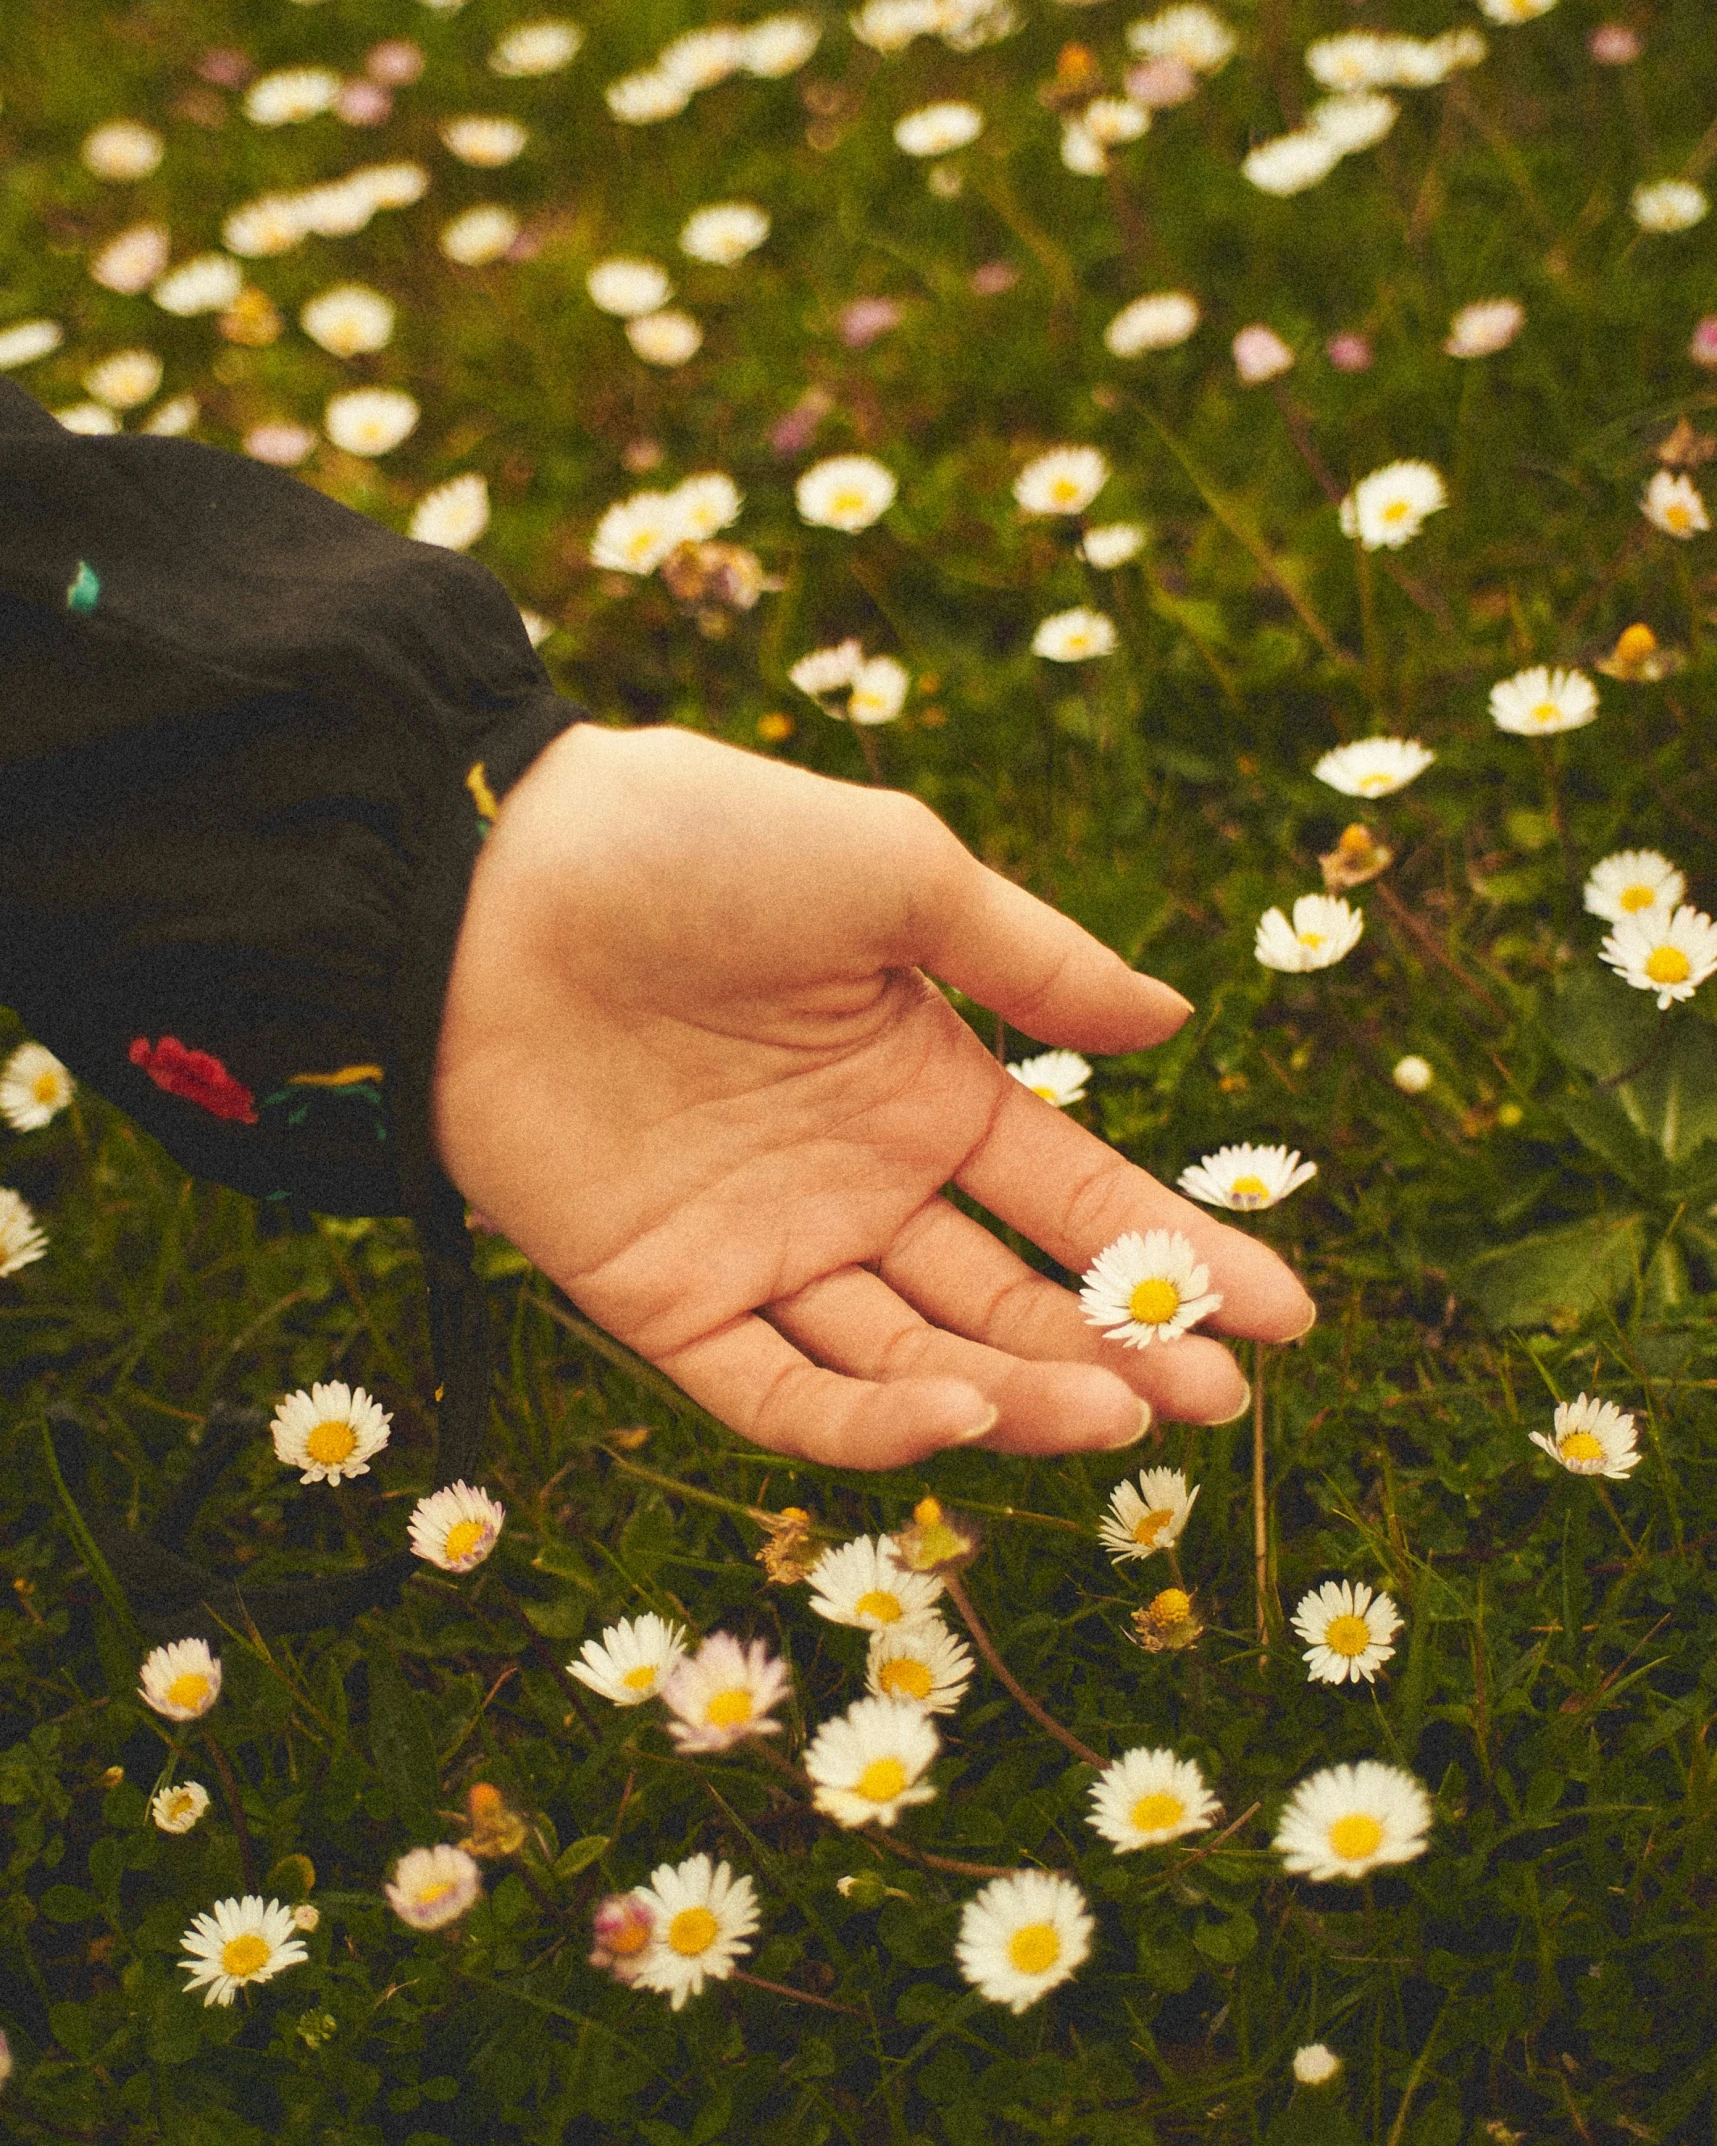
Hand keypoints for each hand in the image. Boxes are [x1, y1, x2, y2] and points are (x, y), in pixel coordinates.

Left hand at [432, 725, 1314, 1468]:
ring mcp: (764, 1248)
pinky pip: (776, 1388)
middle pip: (1011, 1298)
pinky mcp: (662, 1298)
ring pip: (912, 1358)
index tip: (1291, 1317)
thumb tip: (1175, 1025)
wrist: (492, 876)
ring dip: (1015, 1395)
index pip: (1078, 1199)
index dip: (1182, 1258)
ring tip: (1117, 1415)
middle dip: (1117, 1351)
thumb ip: (1033, 961)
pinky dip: (866, 1416)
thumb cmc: (699, 844)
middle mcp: (858, 1182)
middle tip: (1214, 1400)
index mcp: (924, 1085)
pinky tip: (958, 1413)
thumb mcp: (893, 871)